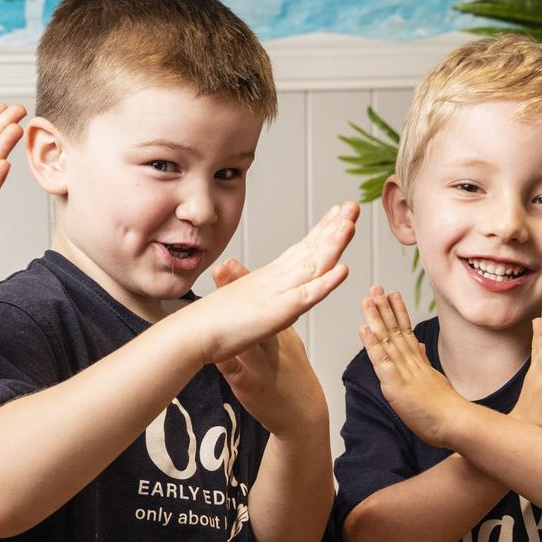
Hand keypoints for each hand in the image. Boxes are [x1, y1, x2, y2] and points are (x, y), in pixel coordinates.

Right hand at [189, 201, 357, 365]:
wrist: (189, 335)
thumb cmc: (209, 324)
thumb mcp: (236, 303)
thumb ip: (239, 287)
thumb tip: (231, 269)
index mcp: (267, 279)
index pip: (299, 251)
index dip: (321, 233)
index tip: (338, 216)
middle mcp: (273, 280)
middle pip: (309, 249)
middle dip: (333, 227)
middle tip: (352, 206)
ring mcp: (276, 294)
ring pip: (311, 265)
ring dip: (334, 244)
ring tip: (351, 223)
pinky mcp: (276, 313)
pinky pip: (305, 296)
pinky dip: (325, 283)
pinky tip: (342, 270)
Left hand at [211, 259, 326, 436]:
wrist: (303, 415)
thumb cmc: (291, 375)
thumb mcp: (286, 342)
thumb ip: (274, 316)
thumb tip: (260, 291)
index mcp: (281, 331)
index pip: (268, 302)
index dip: (251, 282)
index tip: (231, 262)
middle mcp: (273, 344)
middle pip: (259, 314)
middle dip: (243, 292)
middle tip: (225, 268)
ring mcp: (264, 366)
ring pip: (248, 342)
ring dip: (233, 323)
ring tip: (214, 308)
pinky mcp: (254, 388)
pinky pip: (240, 375)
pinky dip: (230, 366)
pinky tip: (218, 358)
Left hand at [359, 286, 468, 448]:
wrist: (456, 422)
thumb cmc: (445, 409)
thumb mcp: (433, 379)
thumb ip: (424, 361)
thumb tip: (418, 346)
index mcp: (418, 362)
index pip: (406, 331)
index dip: (397, 311)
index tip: (391, 294)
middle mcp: (410, 361)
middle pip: (395, 329)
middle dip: (384, 307)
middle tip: (375, 287)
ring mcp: (403, 370)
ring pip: (387, 339)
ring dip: (375, 318)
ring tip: (368, 298)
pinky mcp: (396, 383)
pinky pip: (381, 360)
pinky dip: (371, 344)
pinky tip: (364, 329)